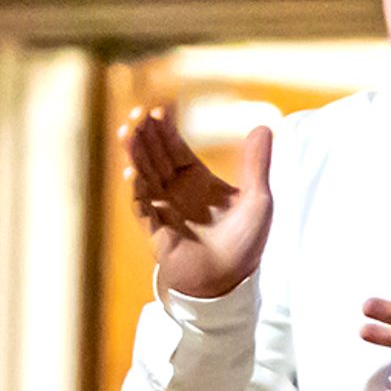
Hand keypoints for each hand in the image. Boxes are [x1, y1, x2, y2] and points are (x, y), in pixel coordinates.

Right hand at [125, 108, 276, 300]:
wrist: (232, 282)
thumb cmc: (245, 243)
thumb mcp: (259, 198)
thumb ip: (257, 163)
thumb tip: (264, 126)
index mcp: (199, 183)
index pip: (177, 150)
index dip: (167, 131)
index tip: (159, 108)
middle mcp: (177, 193)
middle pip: (157, 158)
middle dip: (147, 136)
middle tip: (138, 112)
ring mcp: (164, 211)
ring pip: (145, 176)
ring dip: (136, 155)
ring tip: (127, 132)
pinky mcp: (157, 231)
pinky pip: (143, 208)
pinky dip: (137, 190)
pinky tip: (132, 172)